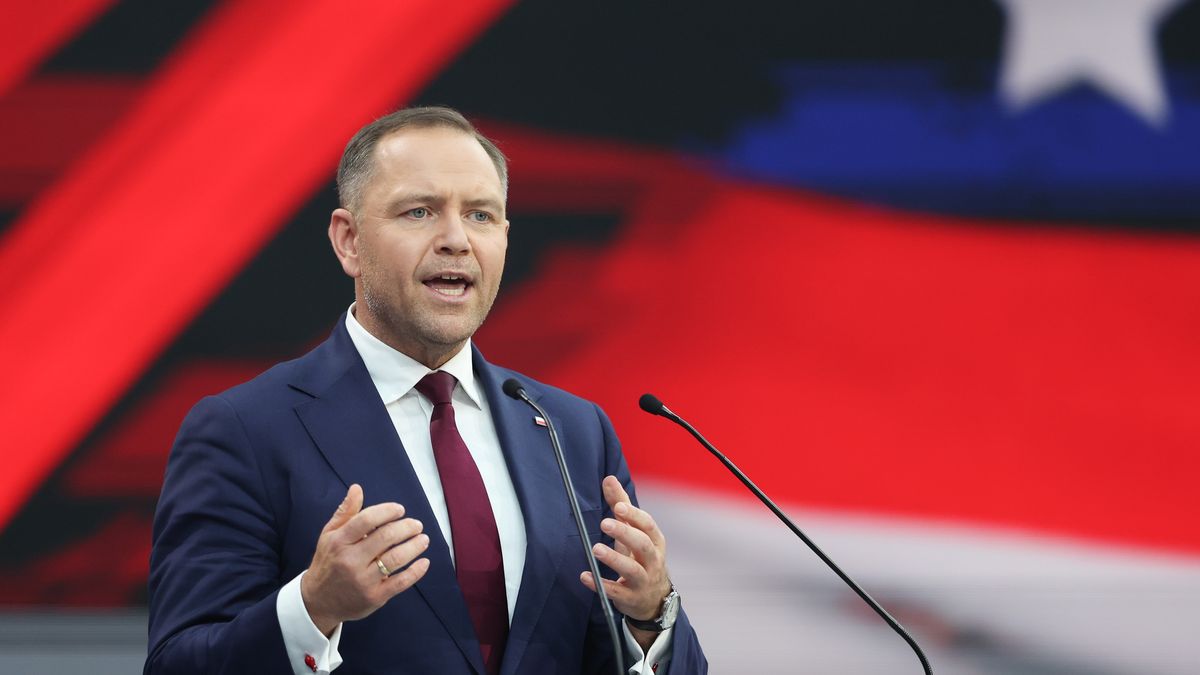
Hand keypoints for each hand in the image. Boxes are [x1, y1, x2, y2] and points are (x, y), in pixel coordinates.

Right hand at [301, 484, 430, 635]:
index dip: (387, 511)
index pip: (367, 520)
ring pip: (396, 559)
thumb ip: (345, 512)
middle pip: (386, 537)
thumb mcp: (329, 535)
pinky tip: (424, 562)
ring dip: (415, 546)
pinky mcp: (374, 597)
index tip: (400, 510)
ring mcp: (363, 580)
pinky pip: (400, 582)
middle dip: (407, 527)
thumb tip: (357, 488)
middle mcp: (350, 560)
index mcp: (339, 542)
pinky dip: (416, 571)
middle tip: (417, 525)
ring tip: (423, 539)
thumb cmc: (328, 562)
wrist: (318, 601)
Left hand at [579, 476, 671, 639]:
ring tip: (596, 549)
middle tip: (604, 523)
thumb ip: (621, 506)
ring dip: (614, 559)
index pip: (647, 525)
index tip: (618, 506)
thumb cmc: (641, 557)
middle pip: (643, 545)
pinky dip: (600, 585)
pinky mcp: (631, 598)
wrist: (653, 598)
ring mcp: (643, 580)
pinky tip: (585, 576)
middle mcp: (652, 560)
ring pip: (632, 570)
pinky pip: (616, 592)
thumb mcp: (634, 532)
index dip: (634, 515)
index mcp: (654, 541)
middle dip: (625, 533)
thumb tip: (608, 478)